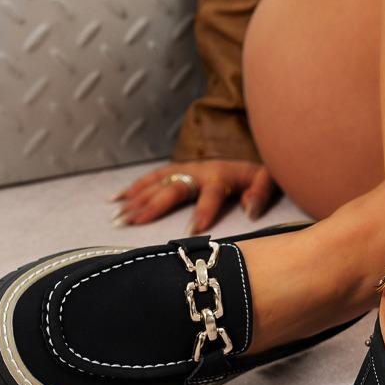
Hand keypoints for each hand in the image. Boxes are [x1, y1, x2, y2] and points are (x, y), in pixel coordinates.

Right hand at [110, 160, 277, 234]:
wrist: (249, 153)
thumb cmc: (258, 174)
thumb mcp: (268, 180)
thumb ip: (261, 193)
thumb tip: (250, 210)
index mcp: (223, 176)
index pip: (212, 195)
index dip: (203, 212)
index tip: (191, 232)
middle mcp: (200, 171)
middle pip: (174, 189)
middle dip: (153, 206)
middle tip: (134, 223)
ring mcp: (186, 169)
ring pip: (158, 183)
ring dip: (137, 199)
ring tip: (119, 216)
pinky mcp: (177, 170)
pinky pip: (152, 178)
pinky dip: (134, 188)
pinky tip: (115, 200)